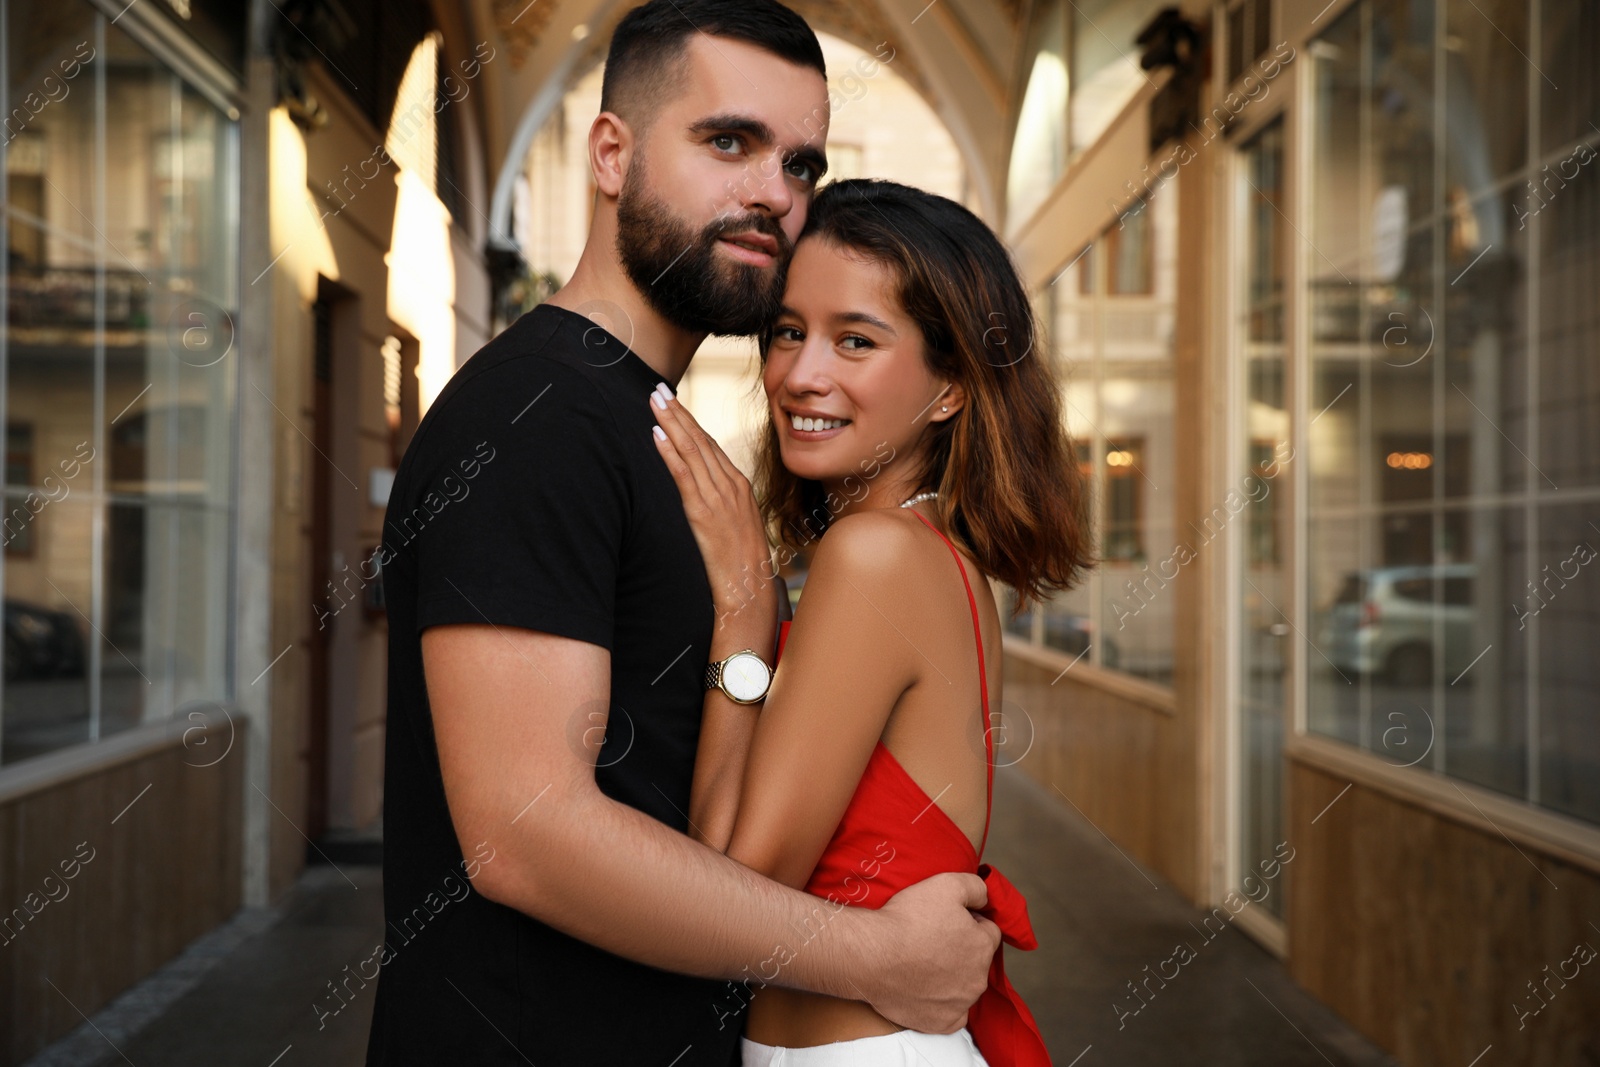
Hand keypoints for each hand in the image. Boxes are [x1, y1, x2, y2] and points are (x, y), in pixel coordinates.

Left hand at [649, 382, 776, 620]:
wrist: (750, 589)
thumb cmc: (743, 565)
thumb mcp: (737, 526)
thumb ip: (722, 504)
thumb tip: (704, 495)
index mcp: (739, 486)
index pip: (711, 445)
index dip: (690, 422)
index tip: (674, 403)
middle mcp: (730, 485)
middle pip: (700, 440)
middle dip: (678, 413)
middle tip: (658, 390)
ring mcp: (718, 497)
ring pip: (691, 450)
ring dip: (671, 423)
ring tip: (653, 402)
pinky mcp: (704, 512)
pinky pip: (684, 475)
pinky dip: (669, 452)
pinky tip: (656, 436)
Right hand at [851, 872, 1000, 1032]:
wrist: (871, 956)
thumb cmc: (908, 919)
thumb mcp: (946, 884)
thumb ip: (976, 887)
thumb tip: (986, 897)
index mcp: (983, 946)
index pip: (988, 930)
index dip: (968, 921)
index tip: (945, 920)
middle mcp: (978, 979)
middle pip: (977, 960)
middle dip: (961, 949)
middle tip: (930, 940)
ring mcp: (961, 1004)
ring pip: (964, 986)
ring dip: (951, 976)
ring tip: (921, 963)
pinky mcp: (942, 1023)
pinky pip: (952, 1014)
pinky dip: (942, 1004)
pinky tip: (925, 989)